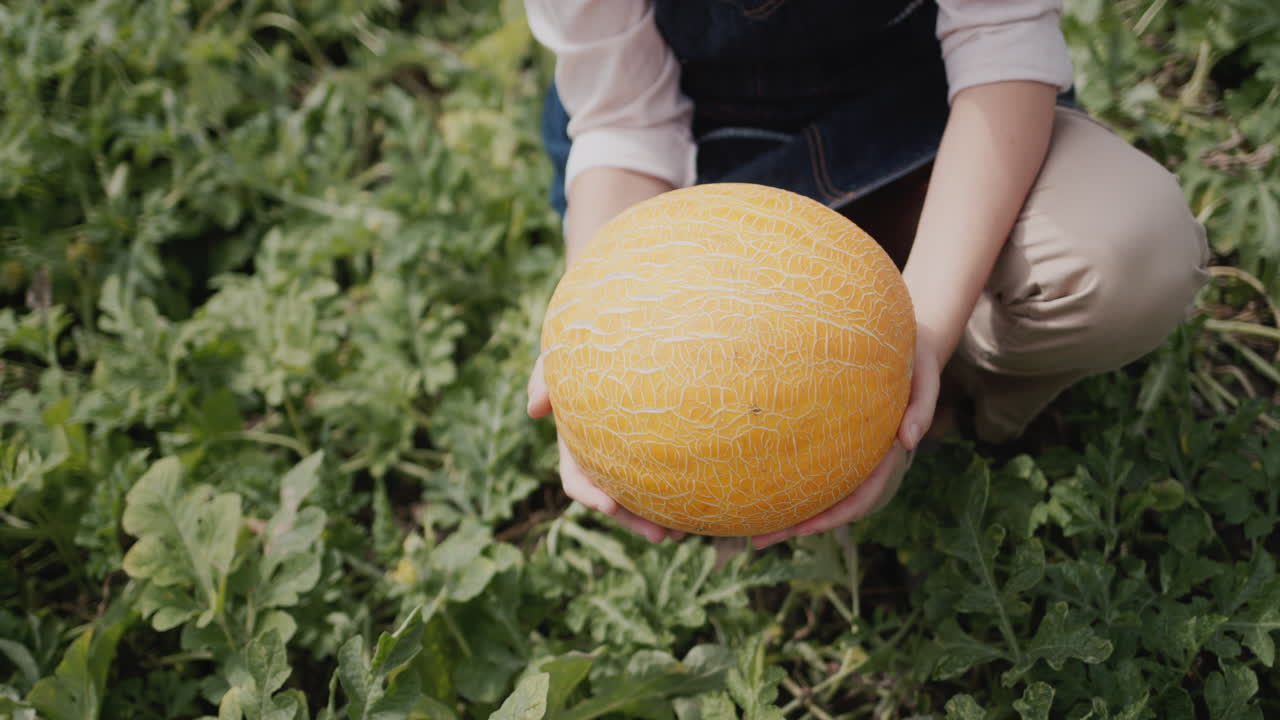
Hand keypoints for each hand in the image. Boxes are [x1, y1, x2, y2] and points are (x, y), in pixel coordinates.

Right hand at [527, 353, 686, 543]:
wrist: (632, 331)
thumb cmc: (588, 342)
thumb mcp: (559, 353)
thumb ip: (544, 375)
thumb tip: (534, 411)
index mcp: (577, 443)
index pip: (577, 478)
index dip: (590, 496)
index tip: (609, 506)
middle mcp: (604, 455)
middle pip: (616, 498)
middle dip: (634, 520)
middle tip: (661, 536)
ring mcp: (632, 452)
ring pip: (644, 495)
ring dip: (661, 518)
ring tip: (684, 535)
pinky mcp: (660, 444)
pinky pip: (669, 475)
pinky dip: (682, 493)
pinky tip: (702, 505)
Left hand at [749, 326, 944, 549]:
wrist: (913, 353)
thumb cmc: (917, 361)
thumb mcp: (926, 377)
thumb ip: (923, 408)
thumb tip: (909, 441)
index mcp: (890, 458)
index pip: (861, 497)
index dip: (833, 517)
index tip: (801, 530)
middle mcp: (871, 467)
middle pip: (835, 509)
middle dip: (798, 527)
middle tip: (756, 541)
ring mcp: (858, 462)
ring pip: (824, 498)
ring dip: (790, 518)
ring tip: (751, 532)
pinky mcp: (843, 450)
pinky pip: (819, 477)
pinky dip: (794, 491)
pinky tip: (764, 495)